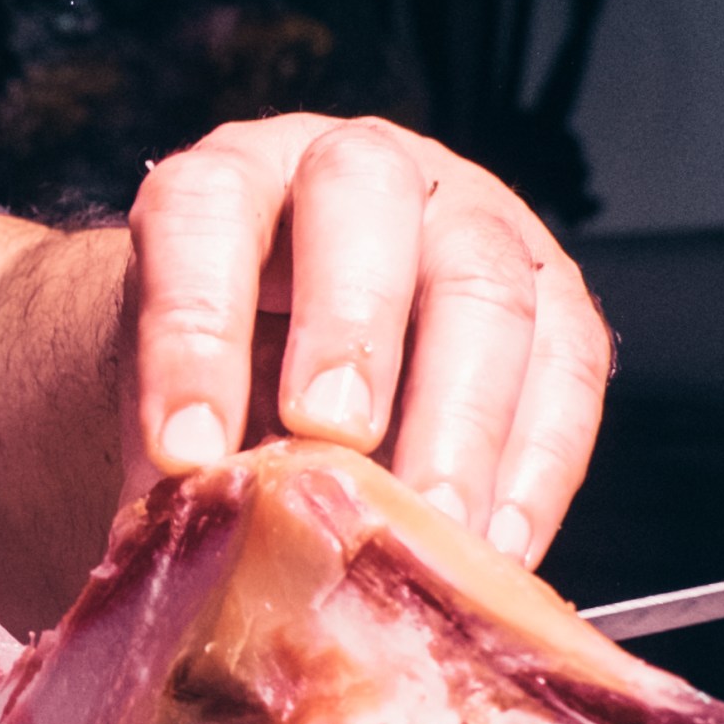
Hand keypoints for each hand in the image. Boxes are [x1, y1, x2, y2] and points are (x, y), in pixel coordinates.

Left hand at [130, 114, 612, 563]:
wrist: (272, 357)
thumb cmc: (204, 375)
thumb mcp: (157, 392)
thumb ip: (166, 449)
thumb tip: (186, 550)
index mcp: (228, 183)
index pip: (203, 215)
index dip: (192, 330)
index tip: (185, 453)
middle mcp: (353, 173)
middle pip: (365, 205)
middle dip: (351, 329)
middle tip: (333, 441)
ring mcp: (466, 221)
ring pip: (485, 286)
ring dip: (463, 418)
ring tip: (431, 526)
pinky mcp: (548, 295)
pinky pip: (565, 364)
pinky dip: (537, 461)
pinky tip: (495, 547)